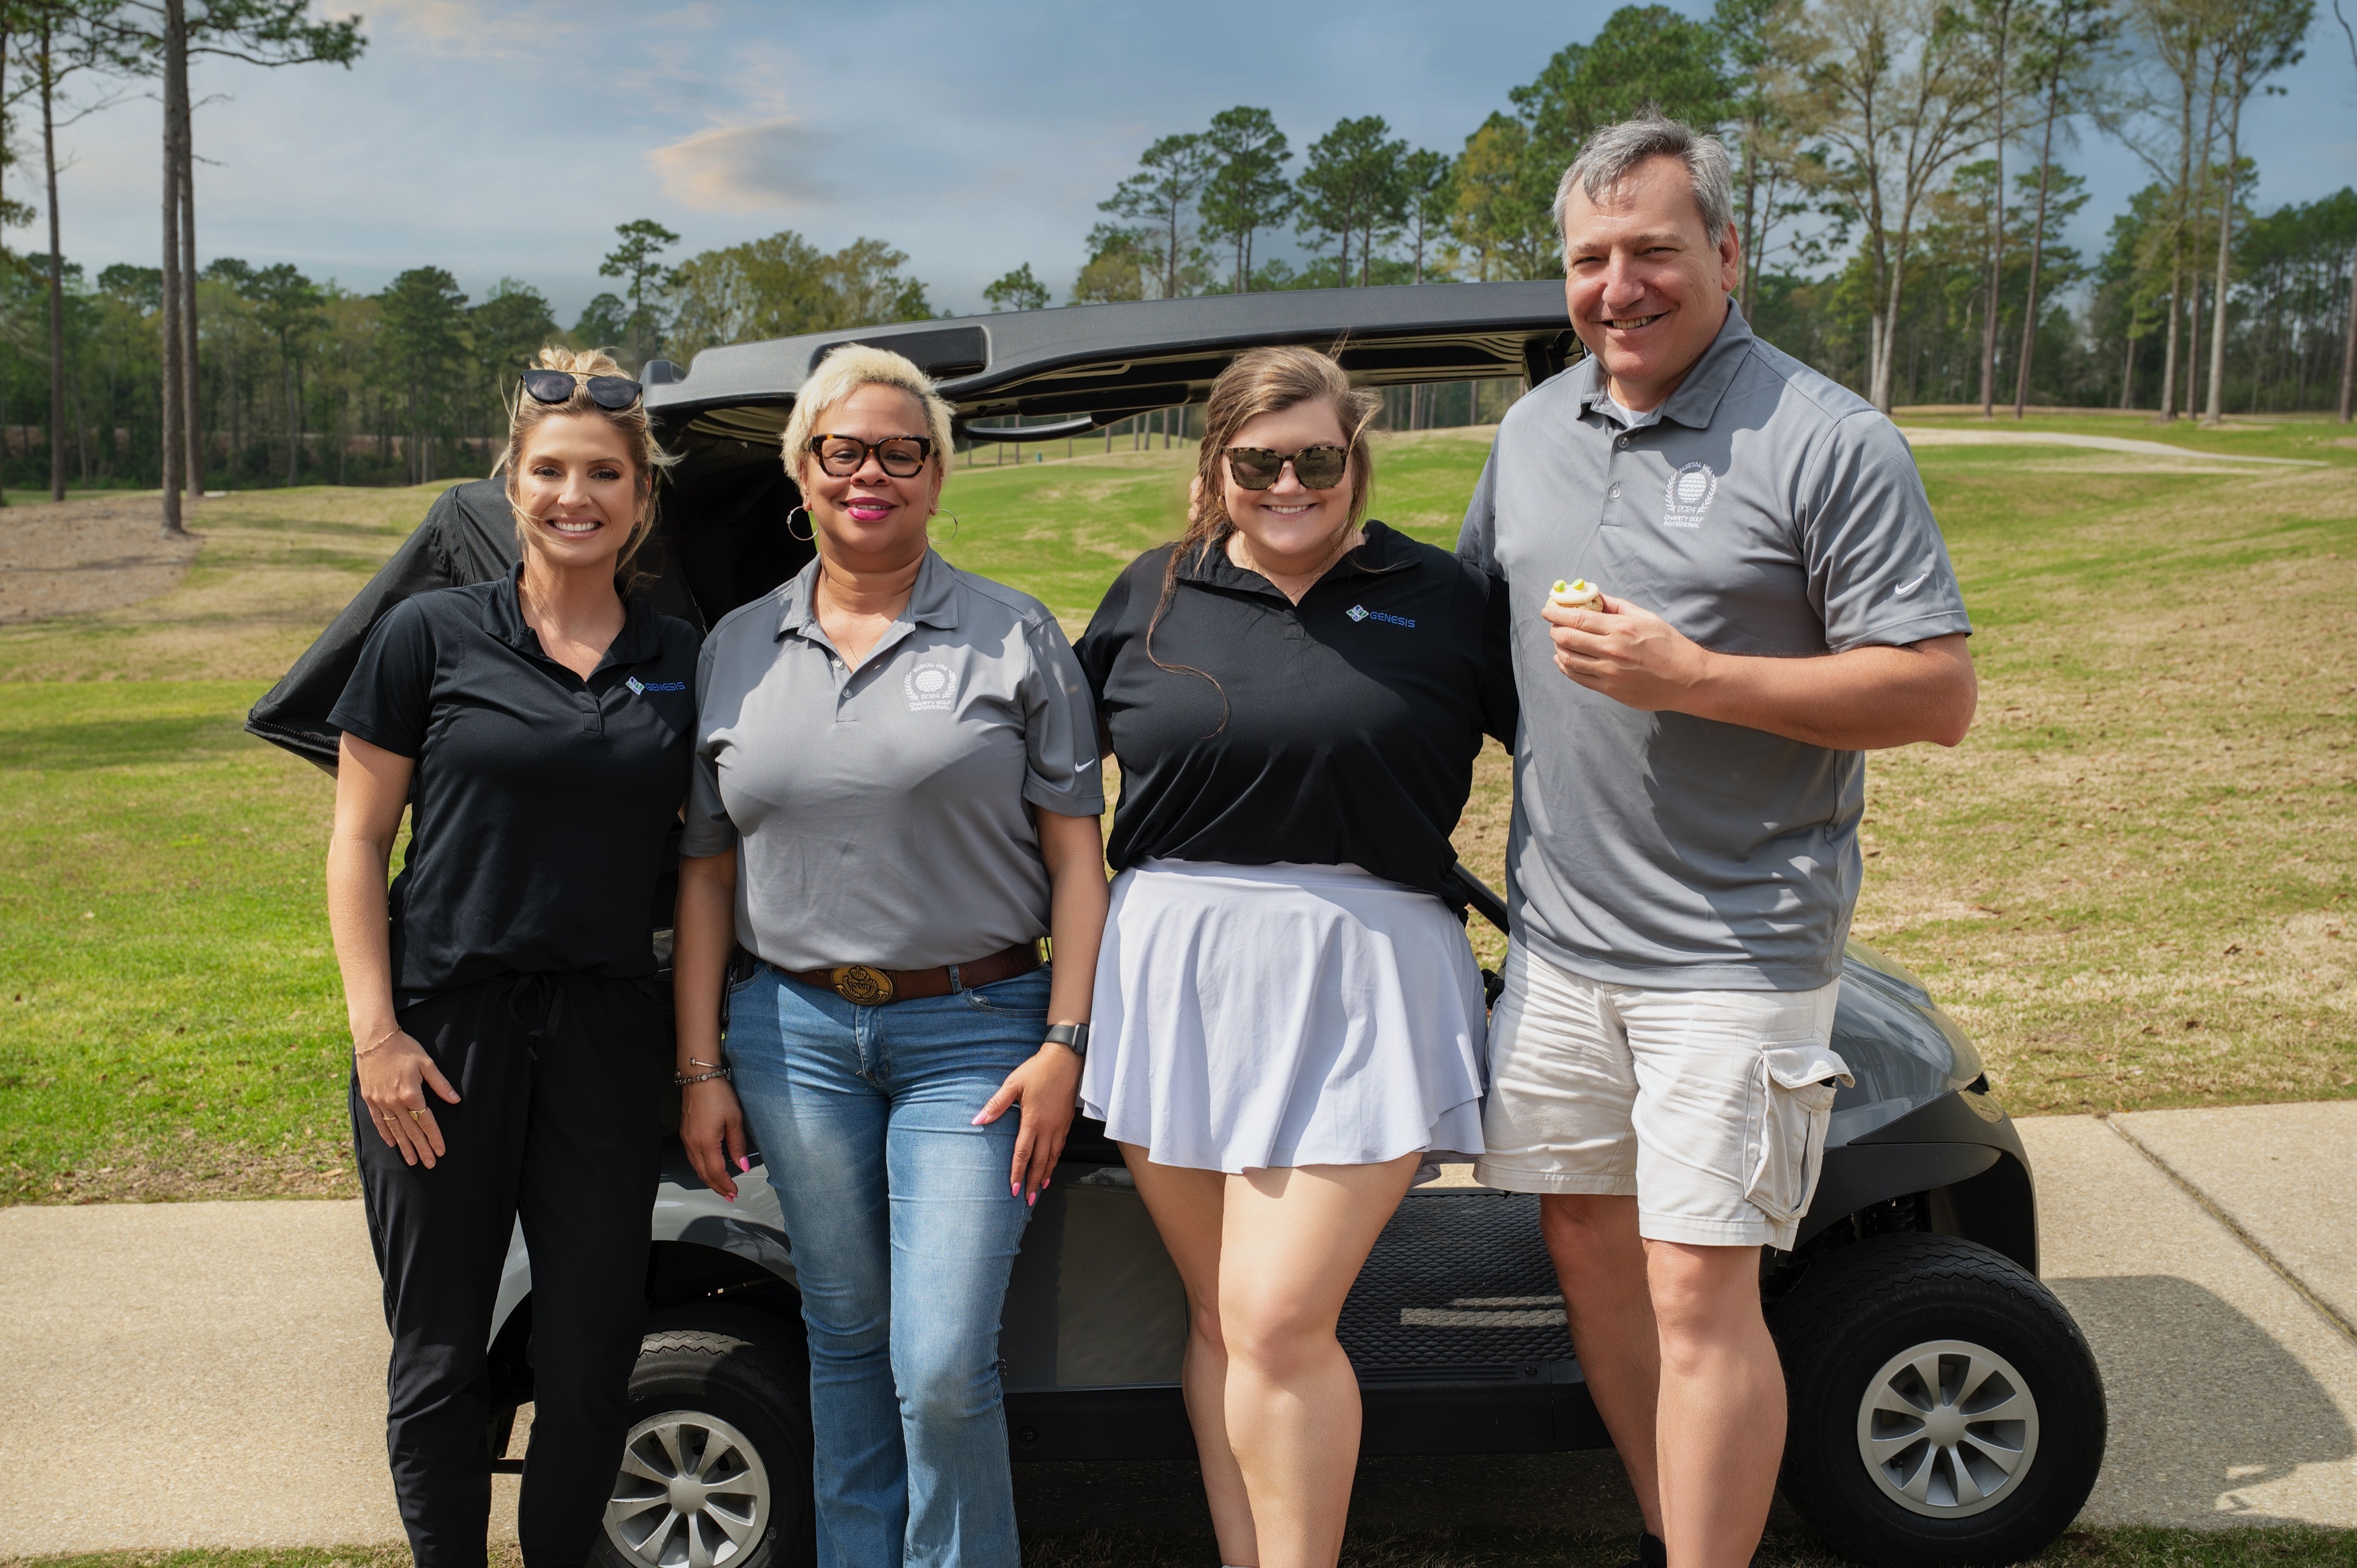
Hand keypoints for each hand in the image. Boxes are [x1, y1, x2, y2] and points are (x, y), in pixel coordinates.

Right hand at [356, 1029, 460, 1168]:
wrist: (375, 1039)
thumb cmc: (404, 1048)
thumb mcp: (427, 1063)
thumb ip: (440, 1084)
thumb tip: (455, 1100)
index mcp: (411, 1093)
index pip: (426, 1121)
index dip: (434, 1137)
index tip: (441, 1151)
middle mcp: (394, 1101)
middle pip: (411, 1130)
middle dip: (422, 1148)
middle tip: (430, 1164)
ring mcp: (380, 1101)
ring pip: (395, 1130)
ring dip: (405, 1147)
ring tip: (413, 1161)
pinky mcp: (370, 1099)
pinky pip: (378, 1121)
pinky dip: (386, 1134)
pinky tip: (393, 1144)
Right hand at [681, 1077, 749, 1201]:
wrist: (699, 1077)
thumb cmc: (717, 1094)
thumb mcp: (734, 1120)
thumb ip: (738, 1145)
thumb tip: (742, 1166)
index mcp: (706, 1143)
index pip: (716, 1172)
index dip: (725, 1185)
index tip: (734, 1191)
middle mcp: (693, 1144)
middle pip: (704, 1174)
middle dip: (717, 1187)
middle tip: (728, 1194)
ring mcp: (687, 1139)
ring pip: (696, 1167)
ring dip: (708, 1179)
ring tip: (720, 1186)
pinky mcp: (686, 1133)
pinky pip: (692, 1158)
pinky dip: (701, 1168)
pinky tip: (708, 1168)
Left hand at [973, 1044, 1082, 1204]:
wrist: (1066, 1059)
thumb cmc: (1038, 1070)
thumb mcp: (1013, 1084)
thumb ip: (996, 1105)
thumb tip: (977, 1121)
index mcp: (1033, 1121)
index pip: (1023, 1154)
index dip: (1017, 1173)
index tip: (1013, 1190)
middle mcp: (1048, 1128)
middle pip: (1040, 1162)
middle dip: (1032, 1182)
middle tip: (1028, 1200)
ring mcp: (1060, 1126)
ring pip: (1052, 1157)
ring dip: (1045, 1174)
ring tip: (1039, 1188)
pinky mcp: (1067, 1121)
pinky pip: (1060, 1147)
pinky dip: (1055, 1160)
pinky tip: (1051, 1164)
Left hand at [1542, 592, 1714, 711]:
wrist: (1686, 679)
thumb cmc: (1669, 645)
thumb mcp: (1646, 618)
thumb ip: (1617, 606)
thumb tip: (1594, 596)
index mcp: (1620, 629)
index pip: (1577, 619)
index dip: (1557, 613)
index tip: (1548, 609)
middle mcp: (1611, 650)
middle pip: (1568, 638)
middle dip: (1555, 629)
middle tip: (1553, 625)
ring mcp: (1608, 672)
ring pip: (1569, 659)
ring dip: (1558, 648)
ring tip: (1559, 641)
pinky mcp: (1609, 690)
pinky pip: (1578, 677)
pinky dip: (1565, 667)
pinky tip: (1564, 659)